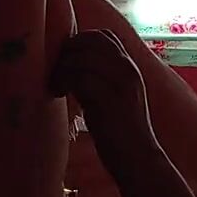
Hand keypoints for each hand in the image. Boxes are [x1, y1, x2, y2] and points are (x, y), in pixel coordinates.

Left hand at [51, 30, 157, 174]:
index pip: (104, 36)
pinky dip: (64, 80)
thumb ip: (101, 79)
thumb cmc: (123, 133)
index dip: (81, 39)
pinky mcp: (109, 99)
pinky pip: (79, 77)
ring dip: (63, 66)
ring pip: (82, 56)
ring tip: (56, 83)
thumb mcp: (115, 97)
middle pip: (92, 39)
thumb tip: (72, 67)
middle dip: (69, 49)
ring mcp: (120, 83)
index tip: (67, 57)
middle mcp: (128, 69)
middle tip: (58, 68)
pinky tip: (59, 92)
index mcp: (130, 68)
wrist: (139, 160)